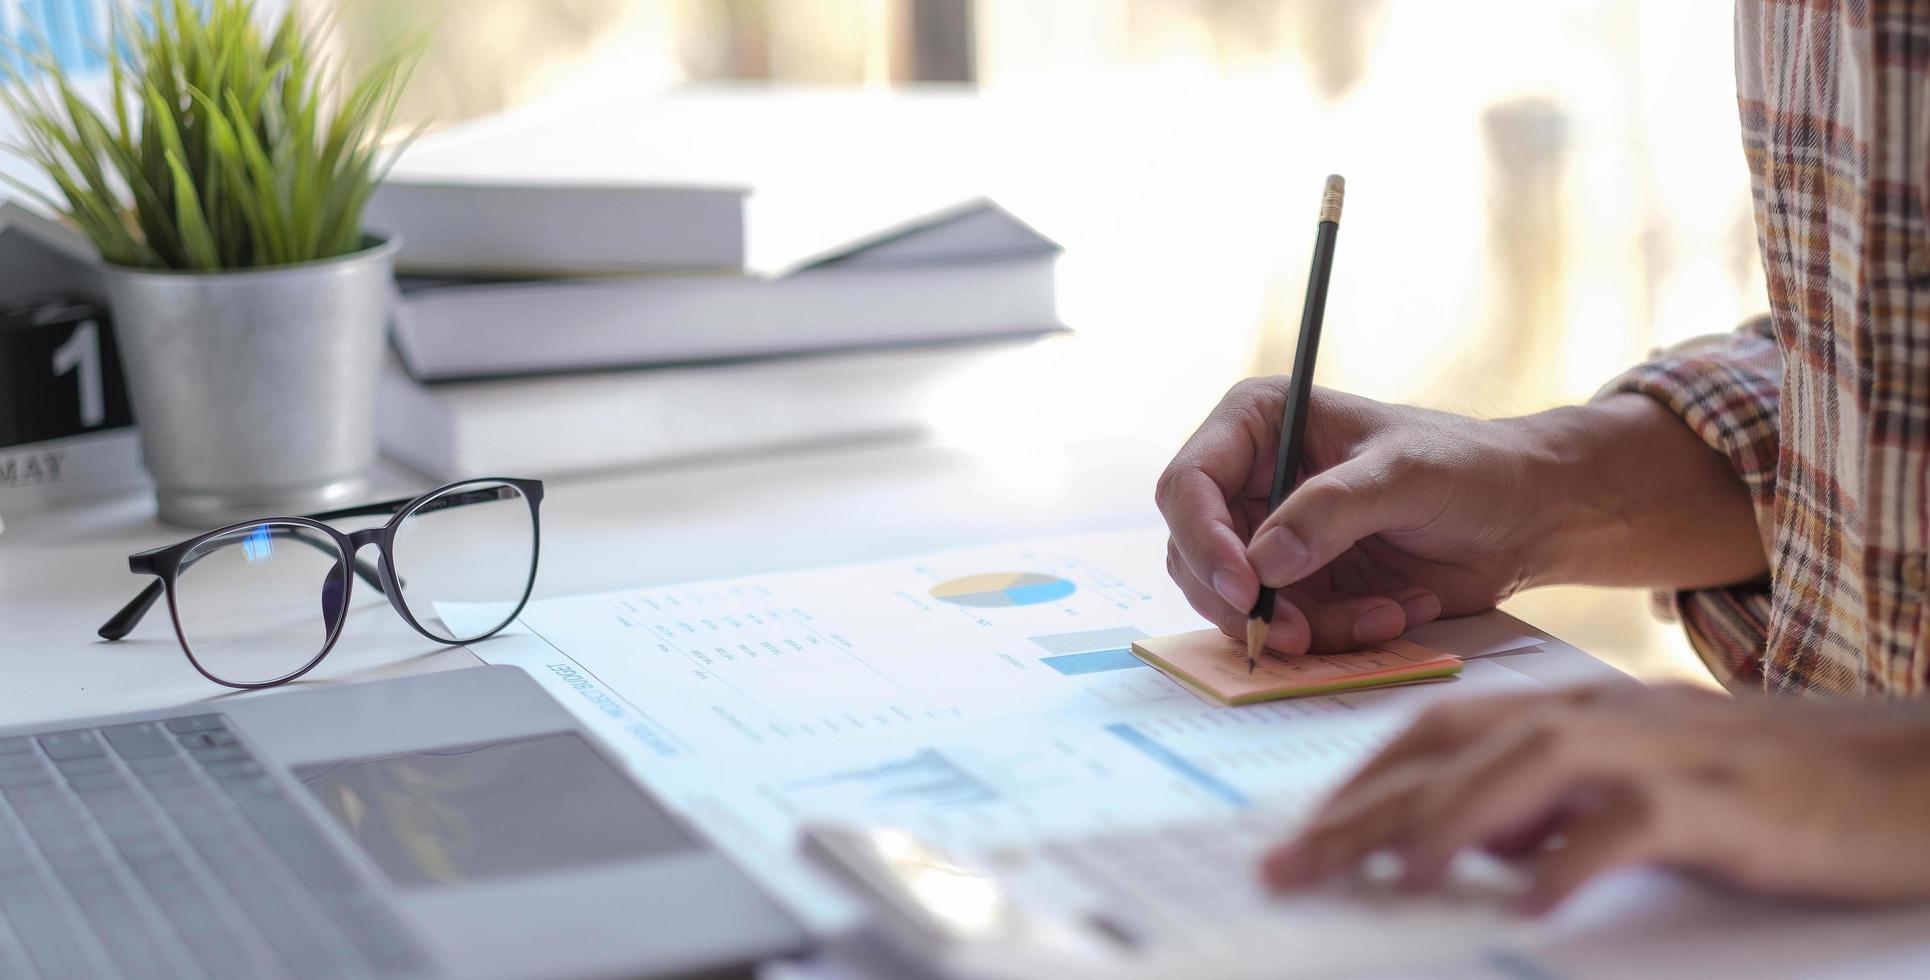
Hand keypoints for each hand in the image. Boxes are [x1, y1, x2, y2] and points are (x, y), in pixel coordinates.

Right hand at [1156, 379, 1556, 654]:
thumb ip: (1332, 511)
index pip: (1189, 484)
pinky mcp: (1301, 587)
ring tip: (1381, 615)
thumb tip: (1262, 563)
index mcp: (1258, 424)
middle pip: (1196, 555)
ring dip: (1305, 625)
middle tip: (1295, 635)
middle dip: (1246, 602)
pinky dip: (1336, 636)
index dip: (1201, 539)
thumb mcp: (1404, 474)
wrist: (1528, 515)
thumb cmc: (1469, 466)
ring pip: (1238, 604)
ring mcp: (1272, 539)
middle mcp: (1250, 482)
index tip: (1247, 587)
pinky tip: (1394, 614)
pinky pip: (1286, 629)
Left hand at [1262, 684, 1929, 912]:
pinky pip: (1632, 826)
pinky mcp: (1720, 802)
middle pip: (1454, 751)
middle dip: (1364, 810)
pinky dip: (1575, 860)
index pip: (1435, 733)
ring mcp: (1659, 753)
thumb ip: (1550, 807)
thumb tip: (1469, 848)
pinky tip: (1531, 905)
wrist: (1898, 775)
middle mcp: (1599, 717)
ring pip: (1528, 769)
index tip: (1297, 836)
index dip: (1360, 782)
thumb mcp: (1633, 788)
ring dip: (1451, 821)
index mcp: (1571, 710)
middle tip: (1291, 868)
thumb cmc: (1760, 788)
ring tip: (1395, 879)